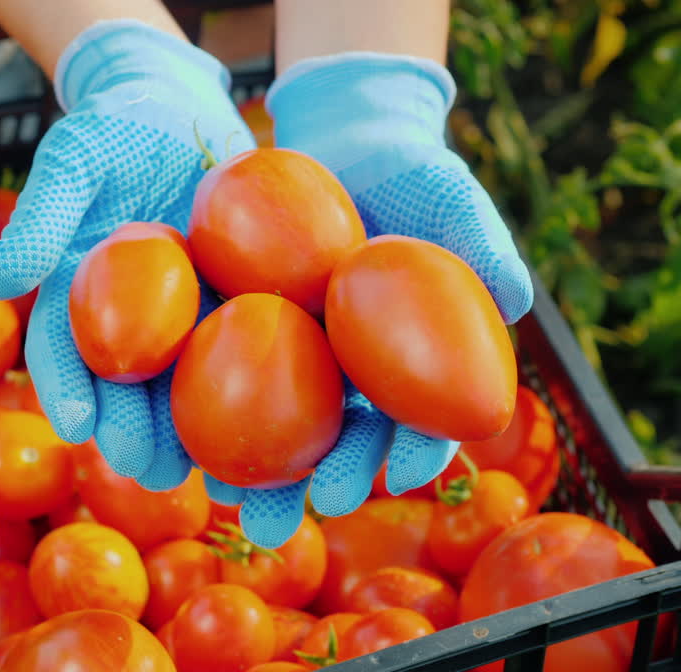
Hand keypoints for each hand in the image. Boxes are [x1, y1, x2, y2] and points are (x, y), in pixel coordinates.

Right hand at [0, 19, 253, 488]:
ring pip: (189, 394)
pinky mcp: (243, 314)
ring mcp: (187, 325)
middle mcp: (131, 325)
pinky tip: (289, 434)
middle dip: (136, 436)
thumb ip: (42, 217)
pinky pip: (255, 359)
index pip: (63, 354)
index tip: (79, 424)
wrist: (185, 106)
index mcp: (79, 300)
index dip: (68, 390)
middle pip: (129, 394)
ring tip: (216, 479)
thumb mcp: (77, 158)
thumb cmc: (117, 124)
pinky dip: (270, 397)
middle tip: (149, 470)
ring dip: (199, 442)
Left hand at [213, 52, 534, 547]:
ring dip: (243, 470)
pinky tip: (165, 436)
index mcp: (403, 368)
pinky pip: (208, 371)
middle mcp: (344, 376)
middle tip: (272, 524)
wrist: (342, 137)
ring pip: (266, 424)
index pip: (409, 423)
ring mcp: (289, 357)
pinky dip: (187, 406)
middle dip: (305, 487)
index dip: (403, 453)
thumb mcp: (450, 198)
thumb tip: (515, 298)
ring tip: (222, 504)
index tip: (386, 481)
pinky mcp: (234, 327)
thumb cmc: (412, 174)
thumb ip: (481, 244)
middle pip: (331, 443)